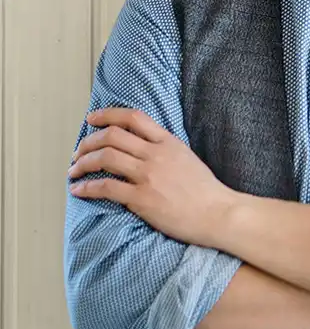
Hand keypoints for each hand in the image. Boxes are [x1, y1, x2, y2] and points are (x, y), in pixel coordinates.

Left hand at [68, 108, 236, 247]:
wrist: (218, 213)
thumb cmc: (205, 190)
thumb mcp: (187, 158)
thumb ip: (164, 149)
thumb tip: (141, 147)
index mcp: (168, 142)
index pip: (133, 117)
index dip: (107, 115)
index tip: (92, 119)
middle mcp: (156, 154)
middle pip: (112, 136)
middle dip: (87, 143)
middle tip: (78, 152)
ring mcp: (148, 176)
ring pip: (105, 158)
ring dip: (82, 163)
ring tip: (74, 170)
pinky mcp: (142, 198)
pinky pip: (106, 188)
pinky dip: (87, 188)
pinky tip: (78, 190)